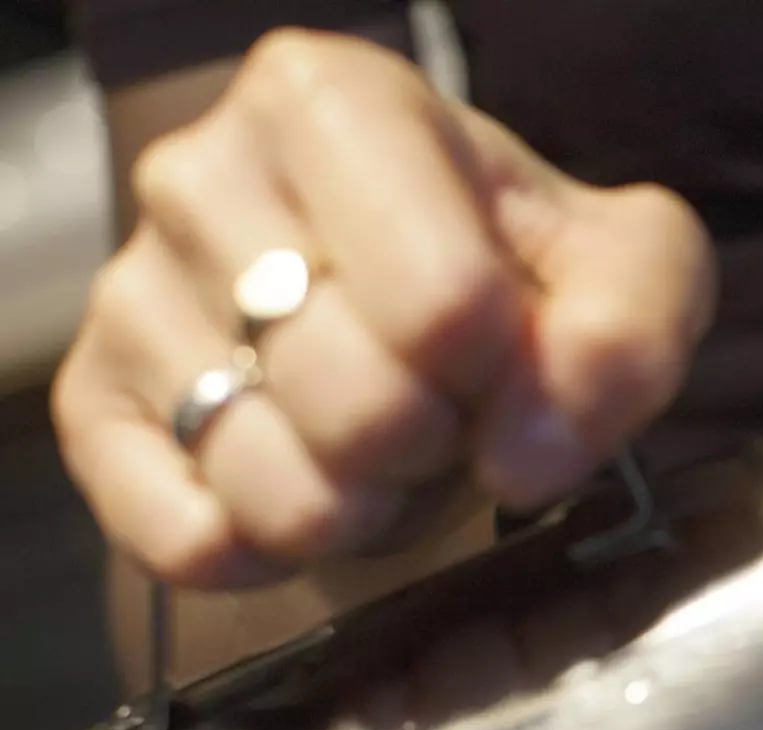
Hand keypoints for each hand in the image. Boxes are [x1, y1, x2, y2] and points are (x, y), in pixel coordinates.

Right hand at [53, 28, 715, 587]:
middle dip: (433, 446)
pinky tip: (308, 500)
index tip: (505, 358)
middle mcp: (205, 177)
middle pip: (356, 404)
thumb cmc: (514, 276)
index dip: (499, 369)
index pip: (443, 301)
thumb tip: (533, 445)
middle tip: (444, 415)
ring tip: (381, 449)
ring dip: (362, 508)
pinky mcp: (97, 407)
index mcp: (336, 104)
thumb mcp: (623, 269)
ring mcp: (135, 293)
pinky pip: (186, 538)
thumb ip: (628, 327)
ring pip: (272, 486)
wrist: (416, 330)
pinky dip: (271, 554)